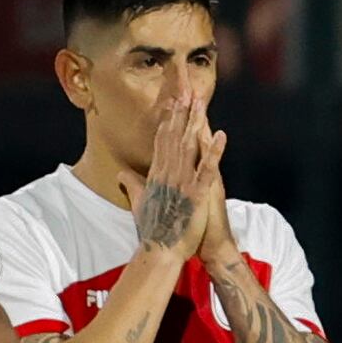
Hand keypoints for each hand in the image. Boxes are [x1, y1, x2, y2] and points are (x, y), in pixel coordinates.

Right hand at [124, 93, 220, 260]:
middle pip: (174, 137)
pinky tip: (221, 135)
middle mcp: (168, 174)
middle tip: (186, 91)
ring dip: (195, 123)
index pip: (162, 141)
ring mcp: (182, 182)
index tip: (173, 102)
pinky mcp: (196, 194)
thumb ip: (131, 186)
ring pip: (189, 146)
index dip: (168, 120)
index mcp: (157, 175)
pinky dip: (214, 152)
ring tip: (200, 103)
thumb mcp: (138, 203)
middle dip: (180, 113)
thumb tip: (121, 173)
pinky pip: (207, 169)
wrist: (161, 252)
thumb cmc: (153, 230)